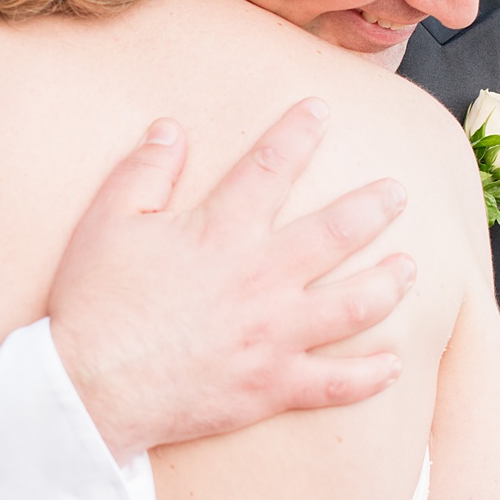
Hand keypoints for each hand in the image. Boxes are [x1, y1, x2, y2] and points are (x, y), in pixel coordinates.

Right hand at [48, 101, 413, 460]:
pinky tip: (395, 364)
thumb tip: (170, 128)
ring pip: (354, 306)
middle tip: (397, 193)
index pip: (271, 167)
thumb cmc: (95, 304)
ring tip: (409, 268)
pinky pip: (336, 383)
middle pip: (336, 233)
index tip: (321, 110)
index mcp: (222, 232)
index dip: (298, 133)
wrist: (90, 388)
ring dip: (388, 283)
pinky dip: (370, 376)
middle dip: (373, 207)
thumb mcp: (107, 221)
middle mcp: (262, 278)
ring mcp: (274, 335)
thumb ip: (145, 170)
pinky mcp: (272, 386)